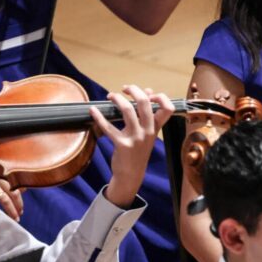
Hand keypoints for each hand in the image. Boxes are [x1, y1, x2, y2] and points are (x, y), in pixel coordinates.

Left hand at [90, 85, 174, 208]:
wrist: (132, 173)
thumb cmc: (138, 150)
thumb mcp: (147, 133)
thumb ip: (149, 113)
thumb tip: (149, 92)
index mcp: (155, 128)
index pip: (168, 109)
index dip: (160, 97)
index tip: (149, 94)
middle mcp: (148, 132)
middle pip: (145, 104)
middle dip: (134, 90)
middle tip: (126, 88)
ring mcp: (136, 138)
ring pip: (128, 111)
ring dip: (118, 99)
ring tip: (111, 96)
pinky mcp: (122, 144)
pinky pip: (109, 127)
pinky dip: (99, 117)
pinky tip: (93, 110)